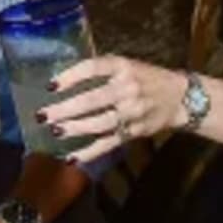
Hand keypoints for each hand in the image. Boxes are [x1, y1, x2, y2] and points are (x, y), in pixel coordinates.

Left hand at [36, 55, 186, 164]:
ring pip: (100, 123)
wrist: (179, 98)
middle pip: (94, 99)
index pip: (94, 68)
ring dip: (76, 129)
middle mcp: (128, 88)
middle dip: (66, 108)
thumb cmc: (146, 78)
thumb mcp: (127, 65)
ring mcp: (132, 112)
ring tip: (56, 130)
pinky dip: (90, 152)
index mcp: (123, 67)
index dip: (71, 76)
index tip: (51, 86)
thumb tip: (63, 79)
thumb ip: (101, 71)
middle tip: (43, 115)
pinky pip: (109, 143)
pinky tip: (72, 157)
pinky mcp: (134, 132)